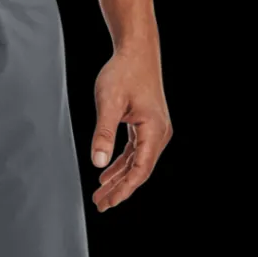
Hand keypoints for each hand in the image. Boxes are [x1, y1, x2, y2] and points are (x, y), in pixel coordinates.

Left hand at [89, 46, 171, 211]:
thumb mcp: (109, 103)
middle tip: (100, 205)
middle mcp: (159, 133)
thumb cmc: (124, 72)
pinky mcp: (147, 125)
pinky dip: (121, 164)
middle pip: (139, 171)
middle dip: (119, 190)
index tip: (107, 202)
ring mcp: (154, 130)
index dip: (123, 190)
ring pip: (137, 163)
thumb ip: (103, 134)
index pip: (140, 170)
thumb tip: (99, 163)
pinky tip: (107, 174)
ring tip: (101, 194)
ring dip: (119, 179)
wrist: (136, 51)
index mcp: (153, 130)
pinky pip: (135, 152)